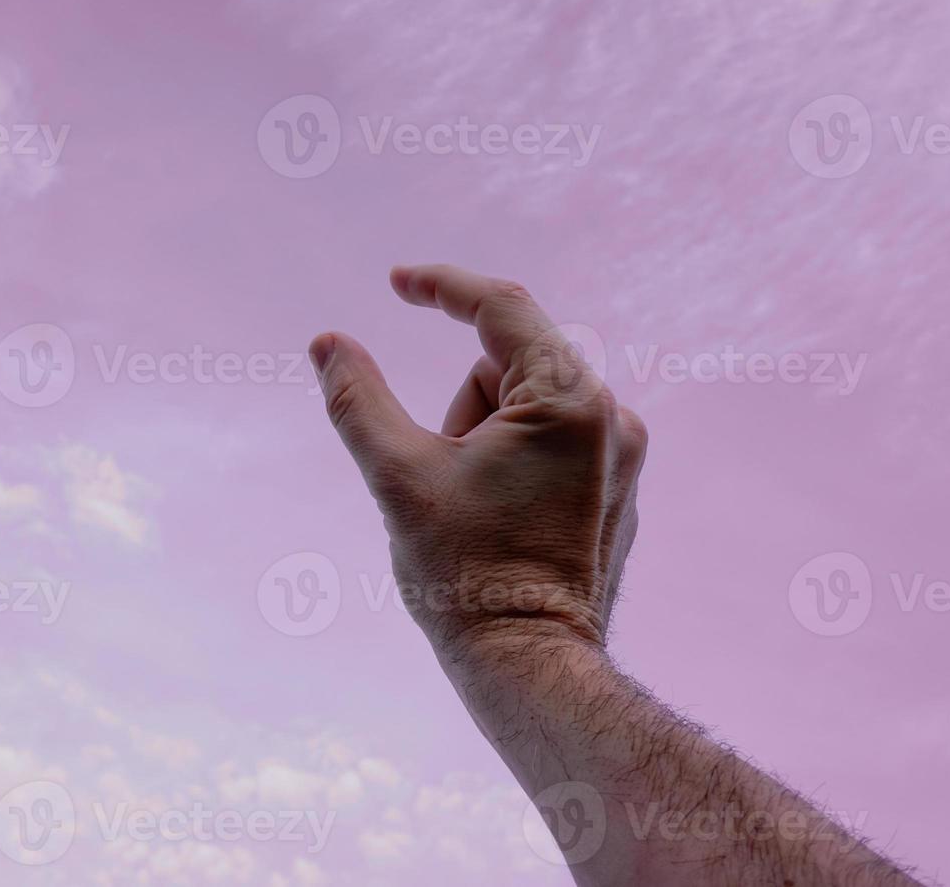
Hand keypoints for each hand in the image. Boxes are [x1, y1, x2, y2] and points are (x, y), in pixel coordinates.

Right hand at [309, 264, 647, 656]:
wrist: (530, 666)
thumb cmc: (465, 575)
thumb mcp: (398, 475)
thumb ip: (358, 398)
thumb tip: (326, 343)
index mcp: (569, 401)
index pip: (501, 306)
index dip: (441, 285)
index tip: (396, 282)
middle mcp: (612, 417)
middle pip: (507, 366)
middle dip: (460, 408)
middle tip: (442, 478)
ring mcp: (622, 456)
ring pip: (525, 406)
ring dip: (483, 435)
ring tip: (474, 510)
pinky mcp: (618, 488)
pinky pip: (551, 441)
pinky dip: (512, 458)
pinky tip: (500, 521)